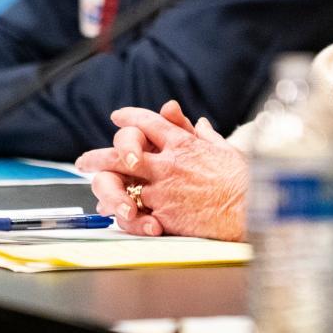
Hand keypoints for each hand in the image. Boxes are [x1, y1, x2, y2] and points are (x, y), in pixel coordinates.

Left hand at [75, 101, 248, 239]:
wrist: (247, 208)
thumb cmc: (242, 179)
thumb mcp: (225, 148)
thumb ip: (204, 135)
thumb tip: (197, 122)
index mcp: (183, 143)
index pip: (149, 122)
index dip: (130, 117)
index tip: (118, 117)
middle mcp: (167, 163)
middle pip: (123, 152)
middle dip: (99, 155)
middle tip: (84, 160)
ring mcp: (162, 190)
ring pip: (121, 184)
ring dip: (105, 187)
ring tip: (94, 190)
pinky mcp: (162, 214)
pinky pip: (134, 213)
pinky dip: (124, 214)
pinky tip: (116, 214)